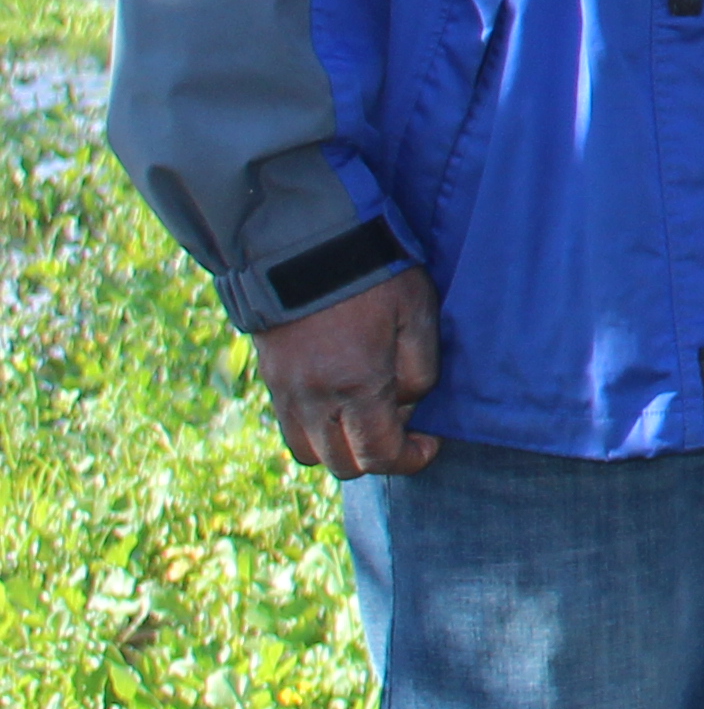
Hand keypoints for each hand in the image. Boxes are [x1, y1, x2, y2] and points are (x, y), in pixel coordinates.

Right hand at [253, 266, 443, 477]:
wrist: (305, 244)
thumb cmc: (373, 275)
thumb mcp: (418, 314)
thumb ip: (419, 370)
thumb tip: (407, 406)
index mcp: (356, 386)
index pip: (380, 456)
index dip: (410, 459)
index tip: (429, 445)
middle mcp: (314, 400)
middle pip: (344, 464)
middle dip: (377, 455)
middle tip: (401, 423)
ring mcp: (285, 393)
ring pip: (311, 453)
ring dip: (342, 447)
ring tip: (367, 415)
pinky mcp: (269, 380)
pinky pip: (290, 428)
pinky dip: (315, 429)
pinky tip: (339, 401)